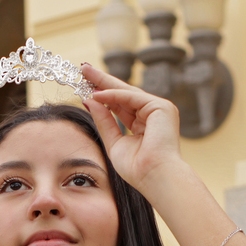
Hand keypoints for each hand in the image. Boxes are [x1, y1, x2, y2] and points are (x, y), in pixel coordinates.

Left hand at [79, 64, 188, 192]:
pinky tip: (96, 94)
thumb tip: (89, 101)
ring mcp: (159, 108)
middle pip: (123, 93)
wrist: (154, 178)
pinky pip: (131, 97)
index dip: (102, 94)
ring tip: (85, 72)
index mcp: (144, 123)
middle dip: (102, 80)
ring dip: (105, 82)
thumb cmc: (137, 169)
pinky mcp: (161, 107)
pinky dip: (113, 95)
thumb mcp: (114, 142)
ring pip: (126, 91)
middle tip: (84, 68)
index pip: (120, 104)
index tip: (84, 85)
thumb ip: (104, 121)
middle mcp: (152, 113)